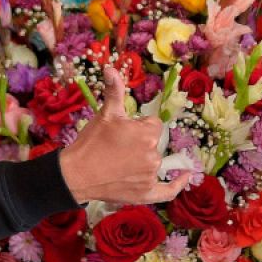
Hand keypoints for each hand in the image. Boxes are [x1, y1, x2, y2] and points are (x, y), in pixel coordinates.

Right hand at [58, 67, 188, 205]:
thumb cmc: (91, 142)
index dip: (138, 127)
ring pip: (154, 162)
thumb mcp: (105, 114)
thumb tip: (110, 67)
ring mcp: (150, 176)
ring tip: (120, 163)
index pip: (153, 125)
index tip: (122, 133)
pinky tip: (186, 175)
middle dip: (139, 144)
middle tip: (117, 149)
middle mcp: (153, 155)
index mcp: (148, 134)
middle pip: (153, 144)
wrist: (75, 174)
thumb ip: (114, 90)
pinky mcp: (145, 194)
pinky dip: (178, 183)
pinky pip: (168, 190)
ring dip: (143, 161)